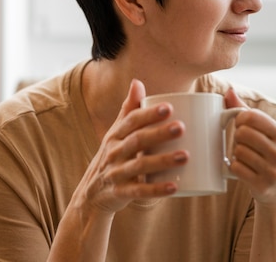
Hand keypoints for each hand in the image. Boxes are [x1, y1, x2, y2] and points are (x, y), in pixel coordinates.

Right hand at [74, 80, 188, 213]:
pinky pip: (139, 191)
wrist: (91, 195)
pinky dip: (156, 189)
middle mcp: (114, 152)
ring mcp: (116, 173)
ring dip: (163, 161)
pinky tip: (174, 186)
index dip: (149, 113)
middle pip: (137, 140)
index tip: (169, 107)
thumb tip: (137, 81)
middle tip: (182, 127)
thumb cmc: (111, 156)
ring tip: (185, 155)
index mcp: (115, 135)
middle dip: (159, 133)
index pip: (131, 121)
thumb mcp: (116, 133)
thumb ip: (129, 109)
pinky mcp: (120, 193)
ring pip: (140, 165)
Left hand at [224, 88, 275, 205]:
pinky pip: (236, 168)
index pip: (251, 116)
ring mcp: (273, 171)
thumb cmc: (270, 153)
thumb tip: (229, 91)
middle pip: (242, 133)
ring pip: (238, 151)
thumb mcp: (267, 132)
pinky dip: (234, 167)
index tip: (241, 124)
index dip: (240, 119)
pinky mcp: (263, 185)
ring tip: (244, 156)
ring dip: (236, 153)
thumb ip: (247, 111)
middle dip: (237, 136)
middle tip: (241, 142)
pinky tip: (242, 168)